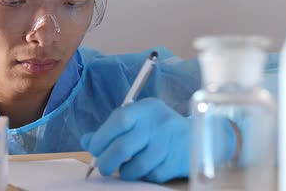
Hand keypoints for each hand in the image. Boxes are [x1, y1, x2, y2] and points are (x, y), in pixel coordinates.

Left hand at [81, 98, 234, 182]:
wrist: (199, 136)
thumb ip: (111, 129)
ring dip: (126, 172)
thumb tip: (86, 140)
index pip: (119, 119)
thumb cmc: (158, 129)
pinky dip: (143, 176)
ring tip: (124, 170)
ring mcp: (170, 142)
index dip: (101, 137)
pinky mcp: (178, 160)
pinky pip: (152, 175)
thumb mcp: (137, 121)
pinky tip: (143, 171)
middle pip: (124, 146)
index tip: (93, 149)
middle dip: (107, 161)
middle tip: (103, 168)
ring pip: (138, 165)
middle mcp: (158, 122)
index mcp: (145, 108)